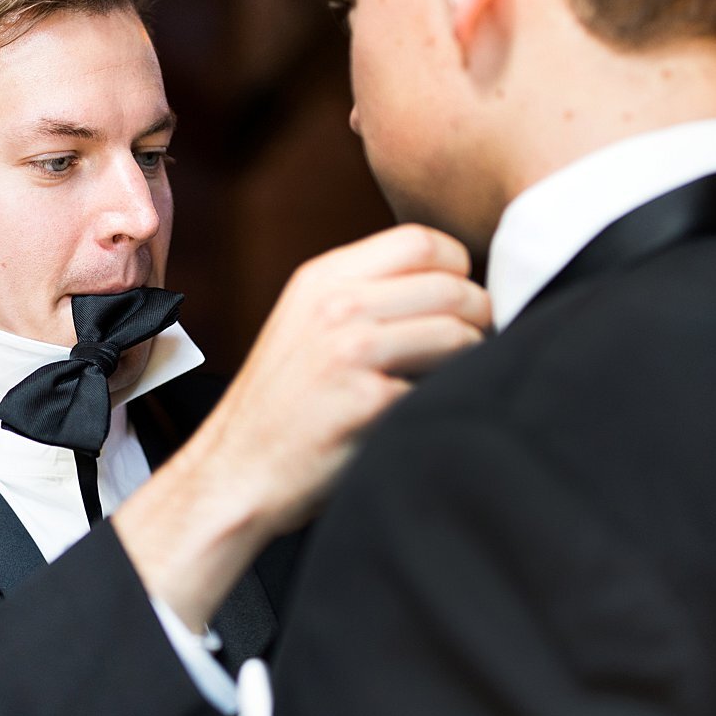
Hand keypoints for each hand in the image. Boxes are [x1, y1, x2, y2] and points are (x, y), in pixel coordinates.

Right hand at [114, 224, 487, 628]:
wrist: (236, 474)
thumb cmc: (281, 408)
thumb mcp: (306, 324)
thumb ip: (364, 294)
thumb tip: (454, 285)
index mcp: (321, 278)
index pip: (422, 240)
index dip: (457, 270)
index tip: (458, 304)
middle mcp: (334, 305)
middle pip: (453, 287)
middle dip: (480, 320)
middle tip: (473, 349)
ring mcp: (349, 351)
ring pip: (459, 335)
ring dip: (472, 363)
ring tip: (450, 384)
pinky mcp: (366, 402)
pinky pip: (443, 387)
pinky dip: (446, 403)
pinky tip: (423, 417)